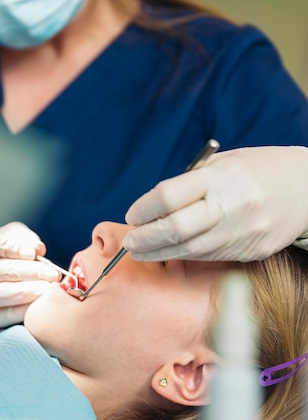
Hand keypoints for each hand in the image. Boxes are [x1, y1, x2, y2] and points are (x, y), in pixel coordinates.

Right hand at [0, 222, 60, 327]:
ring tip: (47, 289)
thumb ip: (22, 238)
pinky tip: (37, 306)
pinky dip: (19, 312)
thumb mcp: (8, 237)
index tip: (33, 253)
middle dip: (28, 272)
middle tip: (52, 274)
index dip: (11, 248)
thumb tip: (37, 249)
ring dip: (24, 292)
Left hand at [123, 146, 307, 261]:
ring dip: (159, 253)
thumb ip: (190, 183)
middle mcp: (232, 205)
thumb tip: (152, 206)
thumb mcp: (225, 162)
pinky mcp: (251, 251)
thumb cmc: (260, 169)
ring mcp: (243, 232)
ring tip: (140, 251)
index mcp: (222, 176)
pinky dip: (184, 255)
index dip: (144, 209)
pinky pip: (209, 257)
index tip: (132, 215)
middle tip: (129, 241)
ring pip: (189, 250)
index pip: (169, 196)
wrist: (307, 189)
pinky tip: (169, 253)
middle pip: (175, 229)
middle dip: (145, 238)